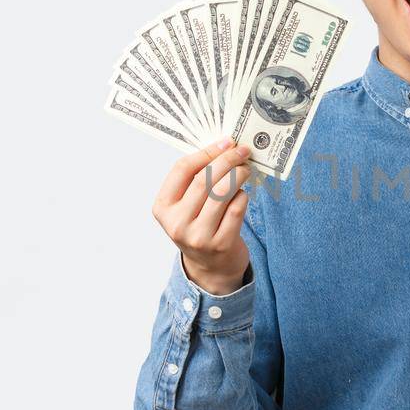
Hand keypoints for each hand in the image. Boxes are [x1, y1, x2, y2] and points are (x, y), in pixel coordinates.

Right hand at [153, 138, 252, 295]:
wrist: (211, 267)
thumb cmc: (200, 226)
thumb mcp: (187, 206)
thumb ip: (196, 179)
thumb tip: (222, 145)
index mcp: (163, 207)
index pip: (182, 170)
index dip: (206, 152)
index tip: (225, 142)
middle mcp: (177, 223)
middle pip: (204, 180)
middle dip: (227, 160)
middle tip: (242, 151)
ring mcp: (199, 236)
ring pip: (222, 193)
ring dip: (239, 174)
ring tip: (246, 168)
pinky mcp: (221, 244)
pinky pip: (237, 208)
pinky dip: (243, 195)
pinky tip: (242, 194)